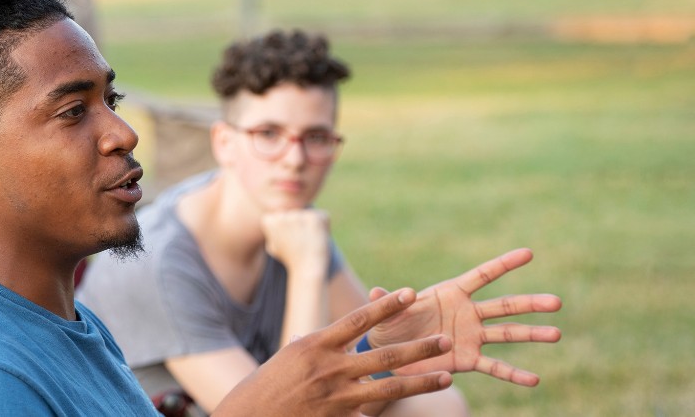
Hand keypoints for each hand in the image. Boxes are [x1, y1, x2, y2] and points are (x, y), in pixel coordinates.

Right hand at [214, 288, 453, 416]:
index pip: (359, 319)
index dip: (387, 306)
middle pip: (384, 354)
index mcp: (315, 344)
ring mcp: (336, 395)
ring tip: (446, 376)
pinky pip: (371, 412)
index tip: (411, 293)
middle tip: (445, 340)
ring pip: (388, 386)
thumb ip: (313, 346)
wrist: (250, 416)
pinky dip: (389, 409)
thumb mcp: (289, 357)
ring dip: (421, 381)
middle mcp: (328, 367)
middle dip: (419, 347)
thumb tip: (322, 335)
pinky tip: (415, 407)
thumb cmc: (267, 385)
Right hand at [262, 209, 331, 274]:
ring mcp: (299, 215)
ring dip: (312, 225)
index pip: (281, 214)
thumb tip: (277, 216)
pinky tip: (318, 238)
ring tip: (309, 241)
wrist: (307, 268)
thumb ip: (273, 231)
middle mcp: (282, 215)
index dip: (287, 228)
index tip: (288, 240)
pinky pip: (322, 216)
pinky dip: (324, 226)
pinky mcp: (314, 217)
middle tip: (300, 241)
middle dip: (300, 224)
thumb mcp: (274, 246)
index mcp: (270, 220)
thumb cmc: (290, 259)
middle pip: (295, 212)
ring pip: (309, 214)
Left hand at [367, 248, 561, 385]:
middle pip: (504, 306)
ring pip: (507, 334)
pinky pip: (494, 366)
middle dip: (529, 304)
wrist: (390, 353)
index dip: (503, 264)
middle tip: (556, 302)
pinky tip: (535, 380)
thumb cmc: (389, 324)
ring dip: (532, 334)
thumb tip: (379, 291)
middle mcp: (467, 313)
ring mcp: (471, 336)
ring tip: (557, 334)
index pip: (482, 276)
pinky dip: (513, 374)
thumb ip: (388, 302)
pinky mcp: (467, 359)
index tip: (528, 253)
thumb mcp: (386, 312)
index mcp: (451, 293)